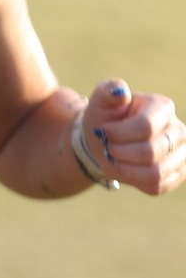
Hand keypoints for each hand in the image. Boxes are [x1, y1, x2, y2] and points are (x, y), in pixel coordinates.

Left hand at [81, 79, 185, 195]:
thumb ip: (107, 92)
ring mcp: (182, 153)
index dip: (119, 134)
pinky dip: (135, 181)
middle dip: (120, 152)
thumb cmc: (106, 118)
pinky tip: (127, 169)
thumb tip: (119, 91)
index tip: (103, 132)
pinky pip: (157, 186)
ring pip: (156, 173)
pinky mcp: (178, 173)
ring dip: (126, 169)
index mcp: (162, 107)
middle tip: (108, 147)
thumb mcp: (100, 103)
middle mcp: (179, 130)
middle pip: (150, 152)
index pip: (146, 127)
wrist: (108, 141)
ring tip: (115, 159)